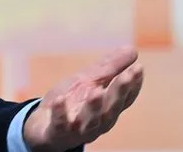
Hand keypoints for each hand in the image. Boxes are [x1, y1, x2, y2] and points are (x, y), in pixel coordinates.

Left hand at [23, 46, 144, 151]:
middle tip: (126, 76)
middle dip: (119, 92)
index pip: (125, 98)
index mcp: (107, 107)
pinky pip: (60, 124)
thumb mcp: (89, 81)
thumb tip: (133, 49)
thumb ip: (110, 68)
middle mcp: (98, 121)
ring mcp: (78, 128)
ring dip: (94, 107)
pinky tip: (60, 100)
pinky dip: (60, 113)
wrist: (43, 126)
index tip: (139, 67)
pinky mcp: (58, 132)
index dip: (133, 84)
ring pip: (91, 120)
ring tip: (96, 92)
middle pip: (111, 108)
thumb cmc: (72, 102)